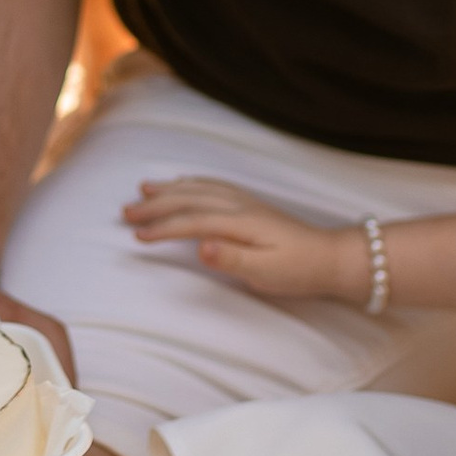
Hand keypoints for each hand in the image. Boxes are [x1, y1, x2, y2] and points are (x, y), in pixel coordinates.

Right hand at [122, 174, 352, 305]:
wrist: (330, 257)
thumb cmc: (298, 269)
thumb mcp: (266, 272)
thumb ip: (231, 258)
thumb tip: (200, 246)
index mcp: (241, 222)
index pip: (192, 221)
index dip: (163, 228)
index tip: (137, 235)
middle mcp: (240, 206)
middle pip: (190, 199)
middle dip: (156, 205)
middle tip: (125, 212)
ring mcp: (246, 202)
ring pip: (200, 188)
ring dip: (170, 189)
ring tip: (143, 190)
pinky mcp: (250, 205)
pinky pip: (214, 186)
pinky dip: (192, 183)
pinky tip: (183, 183)